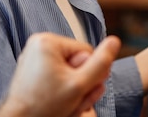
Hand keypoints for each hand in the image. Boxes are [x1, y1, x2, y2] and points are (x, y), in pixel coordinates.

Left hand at [0, 33, 120, 116]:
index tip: (81, 88)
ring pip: (68, 72)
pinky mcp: (32, 71)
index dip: (89, 73)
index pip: (86, 51)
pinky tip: (59, 104)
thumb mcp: (79, 85)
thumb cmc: (43, 106)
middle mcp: (38, 45)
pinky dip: (61, 90)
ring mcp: (34, 58)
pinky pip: (56, 76)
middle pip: (77, 62)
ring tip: (66, 104)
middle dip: (81, 83)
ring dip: (73, 90)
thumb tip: (114, 42)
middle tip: (74, 100)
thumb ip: (100, 64)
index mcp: (47, 41)